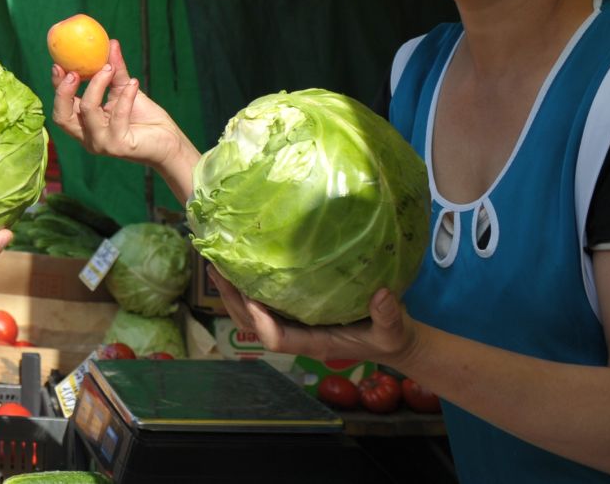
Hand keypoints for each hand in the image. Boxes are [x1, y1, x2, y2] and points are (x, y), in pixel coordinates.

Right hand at [51, 39, 191, 173]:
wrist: (168, 140)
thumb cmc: (144, 116)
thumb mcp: (124, 89)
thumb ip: (115, 70)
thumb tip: (111, 42)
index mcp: (83, 125)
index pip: (61, 108)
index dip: (57, 88)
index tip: (58, 65)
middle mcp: (88, 137)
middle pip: (62, 116)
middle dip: (63, 91)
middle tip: (74, 71)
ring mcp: (102, 144)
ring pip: (87, 110)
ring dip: (97, 85)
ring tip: (109, 68)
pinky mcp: (120, 145)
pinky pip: (117, 116)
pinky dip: (125, 96)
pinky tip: (135, 82)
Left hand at [214, 279, 419, 367]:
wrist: (392, 343)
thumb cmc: (390, 338)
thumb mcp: (394, 329)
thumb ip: (388, 316)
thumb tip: (382, 295)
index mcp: (315, 343)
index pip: (277, 338)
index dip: (260, 320)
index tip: (249, 295)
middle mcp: (298, 336)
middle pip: (253, 325)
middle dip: (233, 301)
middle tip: (215, 270)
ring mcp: (294, 325)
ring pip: (252, 316)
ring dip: (233, 294)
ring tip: (217, 266)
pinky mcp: (296, 314)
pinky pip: (264, 305)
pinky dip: (248, 288)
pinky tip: (240, 266)